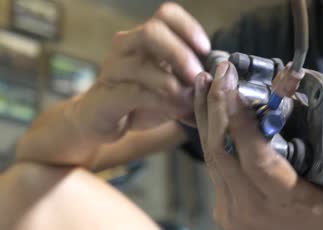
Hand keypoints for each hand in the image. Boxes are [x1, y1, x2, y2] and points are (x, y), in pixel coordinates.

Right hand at [74, 2, 209, 141]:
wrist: (100, 121)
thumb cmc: (138, 100)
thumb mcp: (171, 87)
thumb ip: (192, 81)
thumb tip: (222, 81)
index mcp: (144, 39)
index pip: (166, 14)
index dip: (189, 27)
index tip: (206, 49)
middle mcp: (126, 47)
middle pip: (152, 31)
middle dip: (180, 54)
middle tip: (197, 76)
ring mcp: (113, 70)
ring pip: (142, 65)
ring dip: (173, 84)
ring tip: (188, 102)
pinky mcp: (107, 95)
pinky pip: (135, 93)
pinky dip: (160, 102)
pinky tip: (174, 112)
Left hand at [193, 62, 322, 229]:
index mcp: (287, 202)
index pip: (257, 160)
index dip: (242, 123)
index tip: (233, 88)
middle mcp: (252, 209)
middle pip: (222, 153)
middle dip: (216, 108)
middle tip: (218, 72)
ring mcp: (232, 212)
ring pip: (210, 159)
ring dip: (205, 117)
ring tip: (205, 82)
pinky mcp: (222, 212)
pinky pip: (211, 168)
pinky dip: (209, 137)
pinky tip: (209, 112)